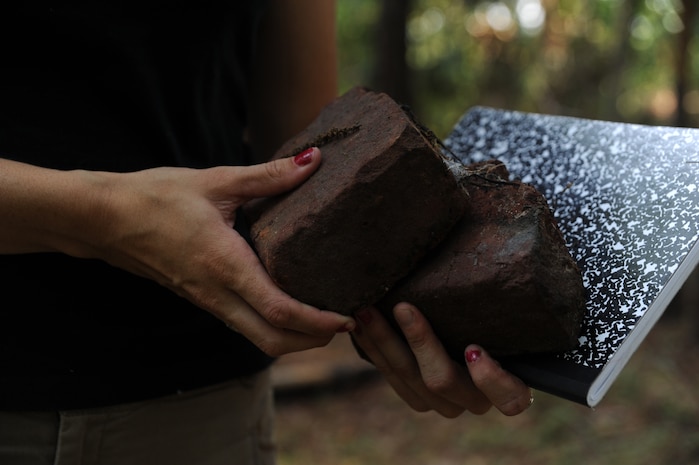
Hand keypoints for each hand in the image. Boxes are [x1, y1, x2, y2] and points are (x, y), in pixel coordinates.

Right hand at [37, 148, 353, 355]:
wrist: (103, 218)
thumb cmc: (155, 197)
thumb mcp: (215, 181)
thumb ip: (268, 175)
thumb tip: (313, 160)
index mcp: (224, 264)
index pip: (278, 310)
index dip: (316, 321)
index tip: (346, 317)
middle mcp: (216, 292)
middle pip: (271, 340)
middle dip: (311, 340)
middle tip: (343, 323)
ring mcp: (206, 300)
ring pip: (256, 338)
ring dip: (293, 338)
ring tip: (323, 318)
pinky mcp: (201, 298)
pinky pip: (242, 324)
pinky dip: (271, 326)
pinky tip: (287, 303)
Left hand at [351, 303, 531, 416]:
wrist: (467, 321)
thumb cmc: (498, 306)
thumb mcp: (508, 300)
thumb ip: (518, 285)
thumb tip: (516, 240)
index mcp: (511, 386)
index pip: (511, 398)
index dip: (491, 379)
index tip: (473, 348)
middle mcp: (476, 400)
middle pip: (442, 382)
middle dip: (419, 343)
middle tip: (402, 307)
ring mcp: (444, 403)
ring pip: (409, 379)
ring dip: (385, 342)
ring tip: (368, 309)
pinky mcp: (417, 398)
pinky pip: (392, 378)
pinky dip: (375, 348)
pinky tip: (360, 322)